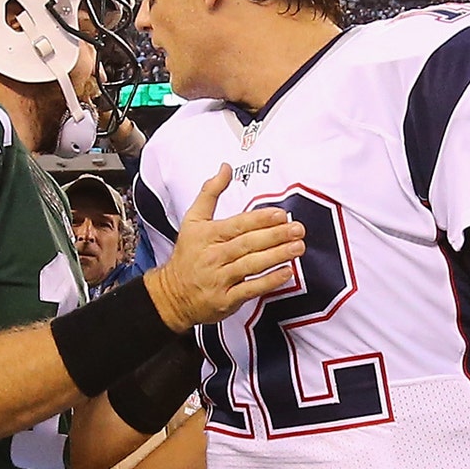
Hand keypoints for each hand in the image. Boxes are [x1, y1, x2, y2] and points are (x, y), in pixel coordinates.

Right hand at [146, 164, 305, 331]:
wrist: (172, 294)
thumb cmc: (188, 255)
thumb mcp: (193, 220)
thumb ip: (210, 192)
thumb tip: (226, 168)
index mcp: (207, 235)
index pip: (237, 225)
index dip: (260, 219)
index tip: (280, 214)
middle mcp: (213, 256)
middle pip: (247, 244)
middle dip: (275, 236)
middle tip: (297, 229)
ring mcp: (219, 279)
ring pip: (251, 265)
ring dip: (277, 256)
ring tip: (297, 247)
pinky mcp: (226, 300)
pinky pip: (250, 289)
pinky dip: (269, 282)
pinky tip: (286, 273)